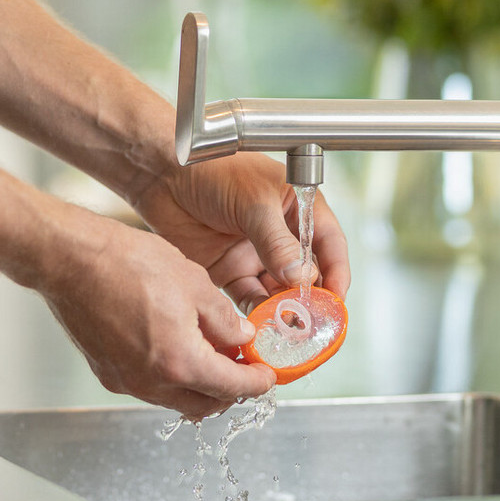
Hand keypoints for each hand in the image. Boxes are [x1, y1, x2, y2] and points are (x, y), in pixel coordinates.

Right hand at [36, 211, 276, 419]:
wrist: (70, 259)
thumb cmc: (126, 263)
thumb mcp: (193, 282)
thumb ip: (224, 318)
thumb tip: (241, 337)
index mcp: (180, 363)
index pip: (232, 388)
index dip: (256, 383)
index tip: (267, 377)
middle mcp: (151, 383)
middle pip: (204, 405)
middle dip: (229, 391)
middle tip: (242, 365)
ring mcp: (125, 380)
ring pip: (174, 398)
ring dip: (197, 384)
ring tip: (209, 350)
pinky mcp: (105, 371)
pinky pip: (148, 385)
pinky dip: (169, 375)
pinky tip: (174, 344)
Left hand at [135, 152, 349, 313]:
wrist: (162, 174)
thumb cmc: (211, 169)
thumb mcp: (252, 202)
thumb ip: (276, 242)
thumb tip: (302, 278)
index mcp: (296, 207)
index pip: (327, 243)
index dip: (337, 272)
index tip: (337, 299)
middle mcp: (279, 234)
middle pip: (306, 274)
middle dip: (312, 300)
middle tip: (314, 324)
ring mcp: (254, 254)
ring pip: (278, 291)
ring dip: (284, 311)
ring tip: (287, 331)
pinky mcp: (228, 270)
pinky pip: (249, 298)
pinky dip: (256, 315)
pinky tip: (259, 327)